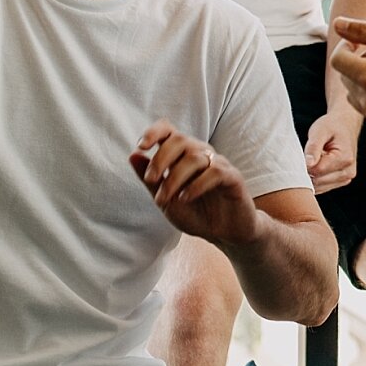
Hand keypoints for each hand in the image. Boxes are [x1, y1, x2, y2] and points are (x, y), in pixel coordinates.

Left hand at [131, 122, 258, 246]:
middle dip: (160, 160)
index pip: (169, 130)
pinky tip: (185, 198)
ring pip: (194, 158)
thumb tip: (133, 155)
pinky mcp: (233, 177)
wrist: (224, 234)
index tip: (141, 146)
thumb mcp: (165, 199)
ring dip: (174, 179)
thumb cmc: (196, 213)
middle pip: (179, 140)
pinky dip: (195, 185)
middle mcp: (201, 154)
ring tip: (165, 199)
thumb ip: (150, 179)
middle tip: (151, 181)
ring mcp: (219, 164)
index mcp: (183, 155)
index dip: (154, 132)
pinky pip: (214, 172)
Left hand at [303, 106, 361, 194]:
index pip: (318, 171)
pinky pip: (322, 187)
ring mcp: (346, 178)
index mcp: (345, 158)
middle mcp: (348, 171)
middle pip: (318, 181)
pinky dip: (315, 179)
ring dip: (311, 176)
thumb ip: (313, 147)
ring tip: (312, 160)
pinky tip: (315, 166)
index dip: (305, 165)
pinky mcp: (341, 181)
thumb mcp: (320, 130)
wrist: (345, 125)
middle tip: (304, 157)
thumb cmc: (332, 126)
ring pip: (319, 187)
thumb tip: (308, 165)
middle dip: (307, 172)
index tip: (300, 155)